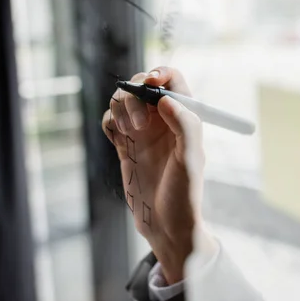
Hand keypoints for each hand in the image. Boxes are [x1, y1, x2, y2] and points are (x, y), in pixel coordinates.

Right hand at [102, 67, 213, 283]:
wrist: (165, 225)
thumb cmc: (184, 194)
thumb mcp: (190, 160)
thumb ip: (184, 126)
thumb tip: (166, 99)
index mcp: (185, 118)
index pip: (173, 80)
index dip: (160, 75)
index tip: (150, 84)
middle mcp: (164, 121)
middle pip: (142, 86)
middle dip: (135, 94)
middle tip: (139, 122)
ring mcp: (143, 132)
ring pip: (123, 100)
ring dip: (120, 109)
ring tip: (129, 133)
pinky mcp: (125, 145)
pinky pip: (111, 121)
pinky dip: (109, 123)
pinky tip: (118, 140)